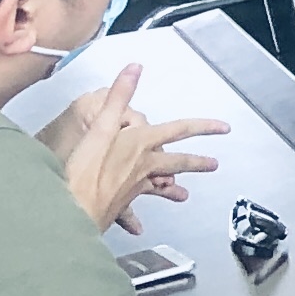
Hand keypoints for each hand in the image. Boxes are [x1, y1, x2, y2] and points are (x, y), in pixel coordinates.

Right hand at [44, 68, 226, 230]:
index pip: (179, 130)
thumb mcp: (99, 128)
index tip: (224, 128)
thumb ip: (118, 96)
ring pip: (158, 184)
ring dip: (171, 187)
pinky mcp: (120, 203)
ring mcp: (132, 186)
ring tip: (183, 194)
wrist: (70, 213)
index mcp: (140, 144)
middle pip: (176, 162)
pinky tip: (138, 227)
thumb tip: (135, 67)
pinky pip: (134, 205)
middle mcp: (142, 166)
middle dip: (196, 161)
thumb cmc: (83, 173)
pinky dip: (136, 215)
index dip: (203, 126)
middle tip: (214, 164)